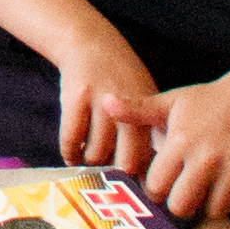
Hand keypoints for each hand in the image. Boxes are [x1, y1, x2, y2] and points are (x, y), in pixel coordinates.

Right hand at [50, 32, 165, 174]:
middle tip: (112, 180)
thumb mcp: (146, 97)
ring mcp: (101, 103)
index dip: (144, 177)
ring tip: (90, 163)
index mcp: (149, 112)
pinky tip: (72, 155)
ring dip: (92, 163)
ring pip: (97, 153)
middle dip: (119, 176)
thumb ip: (152, 129)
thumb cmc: (121, 76)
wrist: (91, 43)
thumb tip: (159, 170)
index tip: (135, 185)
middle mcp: (129, 109)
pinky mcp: (76, 98)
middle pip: (127, 161)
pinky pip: (72, 138)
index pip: (151, 157)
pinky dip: (70, 153)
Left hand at [137, 61, 229, 219]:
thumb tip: (106, 103)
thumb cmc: (206, 102)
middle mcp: (207, 157)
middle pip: (182, 207)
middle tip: (188, 190)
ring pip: (215, 212)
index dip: (158, 188)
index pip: (156, 188)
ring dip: (211, 205)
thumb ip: (137, 109)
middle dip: (182, 203)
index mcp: (181, 141)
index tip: (165, 181)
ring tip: (211, 186)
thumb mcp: (171, 102)